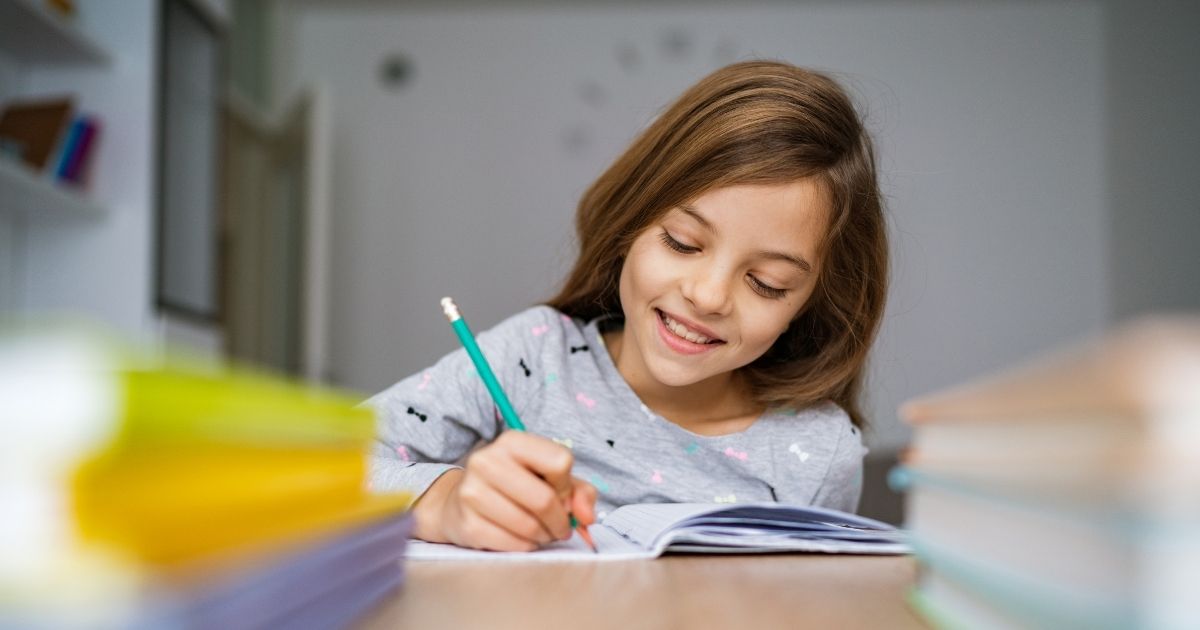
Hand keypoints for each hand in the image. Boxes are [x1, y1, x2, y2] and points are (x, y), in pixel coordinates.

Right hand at [411, 431, 597, 550]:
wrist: (459, 502)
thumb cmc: (514, 487)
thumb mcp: (549, 478)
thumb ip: (580, 492)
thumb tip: (587, 517)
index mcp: (512, 441)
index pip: (560, 461)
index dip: (567, 485)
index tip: (560, 494)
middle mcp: (487, 461)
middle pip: (544, 499)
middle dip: (560, 520)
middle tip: (560, 527)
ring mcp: (472, 493)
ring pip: (530, 526)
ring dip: (544, 536)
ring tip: (542, 532)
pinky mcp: (467, 524)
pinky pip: (513, 544)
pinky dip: (527, 546)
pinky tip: (522, 538)